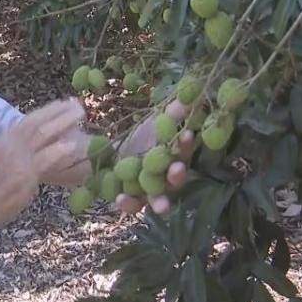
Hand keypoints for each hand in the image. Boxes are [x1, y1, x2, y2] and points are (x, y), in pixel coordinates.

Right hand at [0, 98, 84, 232]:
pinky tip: (73, 145)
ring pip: (44, 134)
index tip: (64, 103)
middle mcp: (11, 144)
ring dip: (64, 122)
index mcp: (5, 139)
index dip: (49, 110)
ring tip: (80, 116)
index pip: (30, 119)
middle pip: (39, 122)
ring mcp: (19, 158)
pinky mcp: (25, 174)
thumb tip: (38, 142)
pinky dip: (59, 150)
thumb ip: (18, 149)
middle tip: (78, 106)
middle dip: (60, 112)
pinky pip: (46, 159)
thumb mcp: (0, 158)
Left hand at [114, 99, 195, 215]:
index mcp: (174, 157)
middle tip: (176, 169)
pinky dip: (128, 203)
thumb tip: (188, 95)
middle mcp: (165, 178)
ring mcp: (149, 191)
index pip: (182, 152)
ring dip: (160, 201)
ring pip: (158, 199)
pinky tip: (121, 198)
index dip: (185, 145)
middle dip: (177, 175)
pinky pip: (132, 205)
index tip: (186, 134)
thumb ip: (172, 112)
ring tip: (161, 206)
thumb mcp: (154, 122)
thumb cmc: (141, 137)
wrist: (113, 152)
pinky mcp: (132, 198)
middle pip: (175, 180)